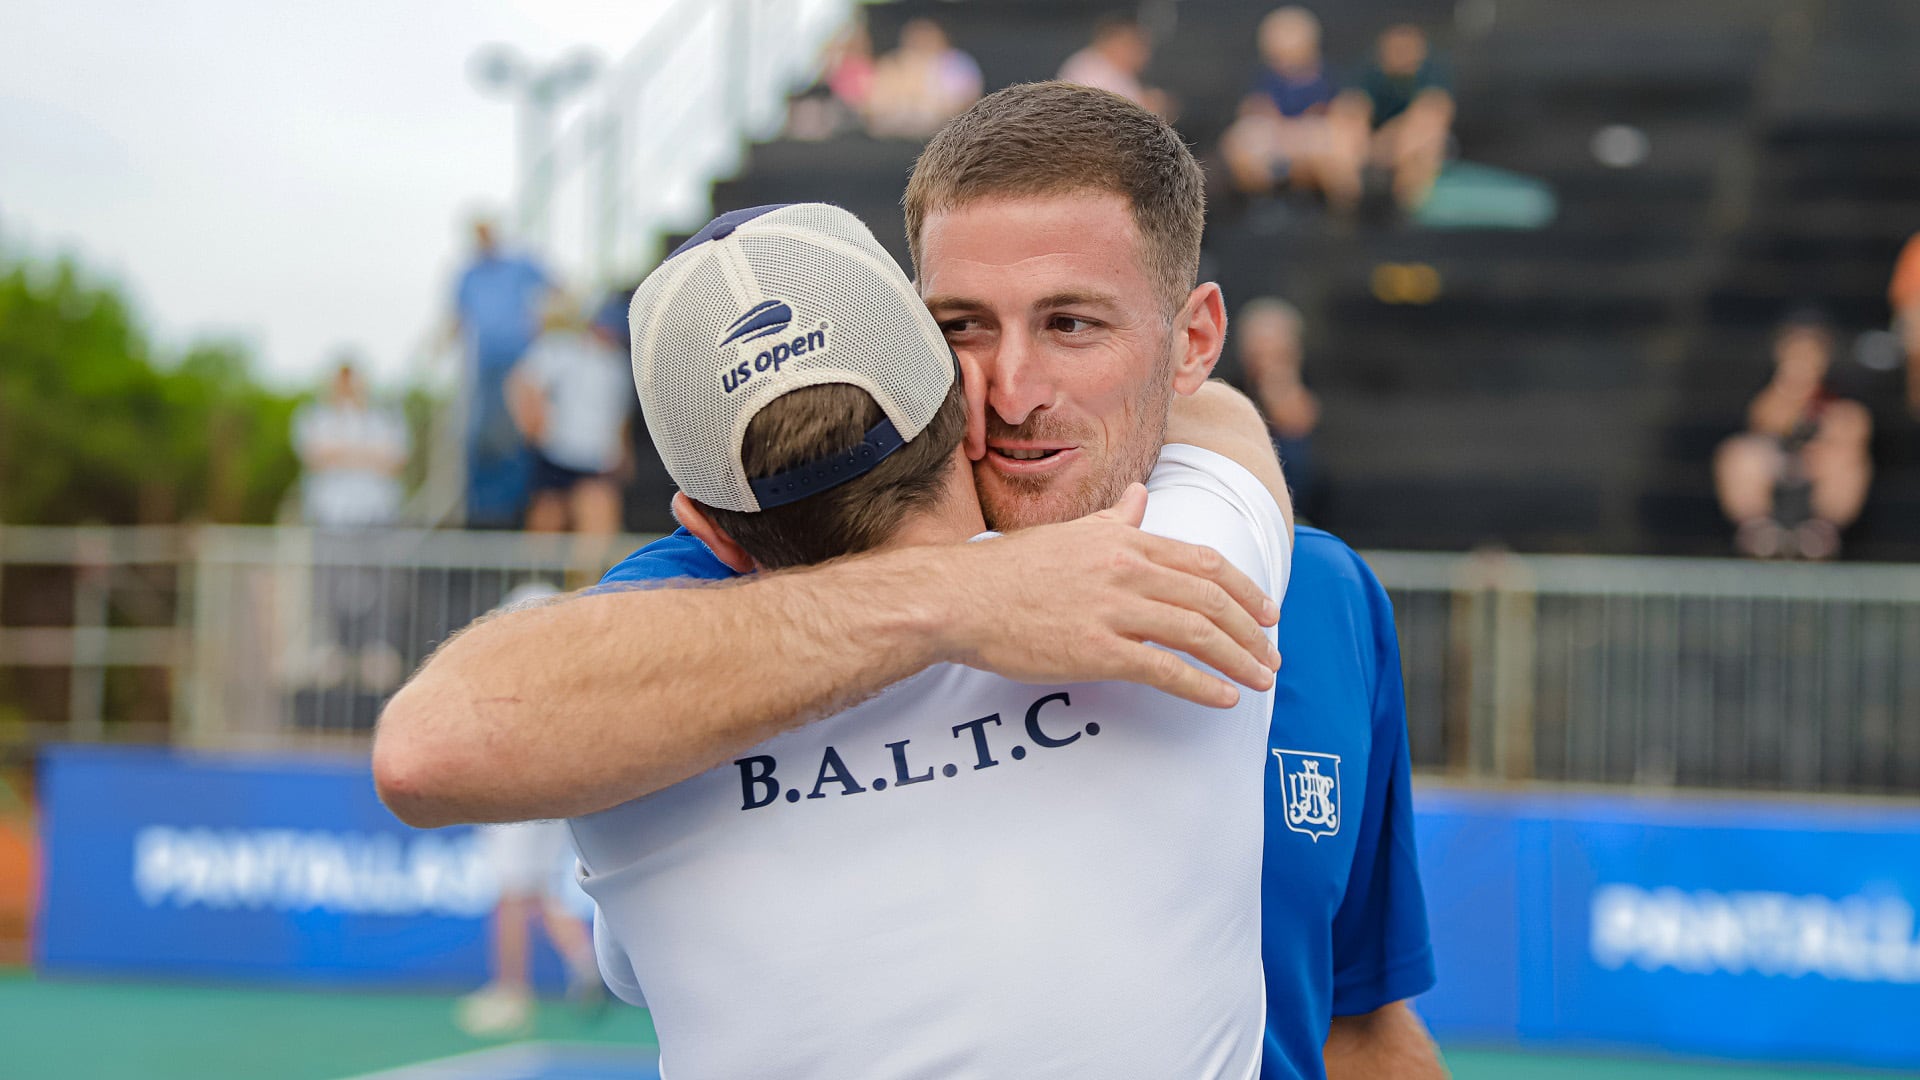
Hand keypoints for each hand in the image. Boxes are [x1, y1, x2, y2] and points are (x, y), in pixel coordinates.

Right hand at [931, 484, 1280, 706]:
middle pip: (1211, 599)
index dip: (1244, 589)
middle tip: (1273, 653)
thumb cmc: (1008, 570)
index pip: (1204, 562)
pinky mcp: (1096, 650)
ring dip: (1239, 659)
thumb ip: (1113, 519)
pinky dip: (1202, 685)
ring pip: (1198, 634)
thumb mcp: (1068, 534)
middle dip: (1252, 630)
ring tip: (1260, 679)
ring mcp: (1113, 610)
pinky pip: (1165, 670)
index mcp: (1123, 540)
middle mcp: (1127, 569)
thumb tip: (1139, 497)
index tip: (1267, 611)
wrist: (960, 598)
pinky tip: (1224, 698)